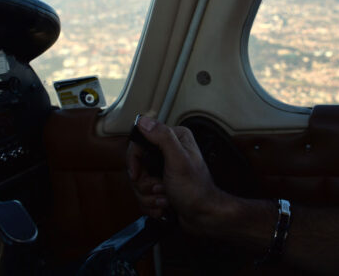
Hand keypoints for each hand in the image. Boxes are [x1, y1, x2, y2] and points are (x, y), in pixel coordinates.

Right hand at [126, 116, 227, 233]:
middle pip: (137, 165)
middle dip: (145, 183)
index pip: (140, 143)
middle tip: (160, 188)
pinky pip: (143, 195)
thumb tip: (144, 120)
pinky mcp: (161, 186)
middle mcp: (169, 152)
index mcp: (174, 139)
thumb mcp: (178, 161)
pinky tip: (164, 206)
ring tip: (165, 199)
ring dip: (149, 196)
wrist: (204, 217)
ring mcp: (163, 170)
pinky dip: (151, 204)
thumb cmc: (195, 190)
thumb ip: (162, 138)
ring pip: (138, 183)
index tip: (136, 175)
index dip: (134, 161)